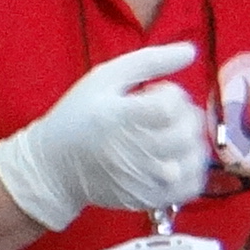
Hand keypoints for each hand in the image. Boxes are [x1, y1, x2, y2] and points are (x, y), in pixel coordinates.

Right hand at [0, 42, 210, 229]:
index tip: (153, 94)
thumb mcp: (104, 78)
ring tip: (168, 134)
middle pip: (188, 131)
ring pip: (195, 157)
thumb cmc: (78, 117)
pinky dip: (192, 167)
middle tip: (161, 114)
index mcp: (121, 118)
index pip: (173, 106)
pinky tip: (175, 156)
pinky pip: (193, 184)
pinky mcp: (151, 199)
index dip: (171, 94)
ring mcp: (146, 179)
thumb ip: (149, 61)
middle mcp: (137, 152)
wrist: (55, 167)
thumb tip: (190, 51)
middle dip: (183, 115)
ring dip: (190, 140)